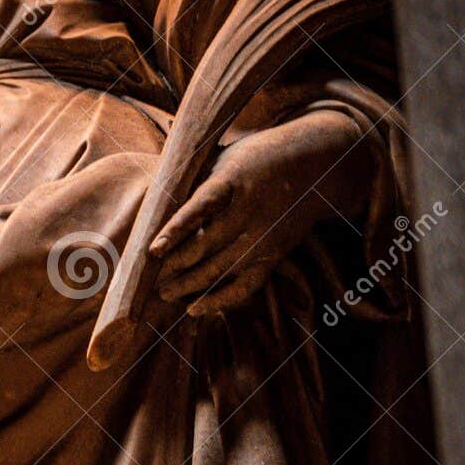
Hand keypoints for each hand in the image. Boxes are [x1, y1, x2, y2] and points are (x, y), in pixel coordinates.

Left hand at [150, 108, 368, 315]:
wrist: (315, 164)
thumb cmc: (255, 157)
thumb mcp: (225, 155)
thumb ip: (195, 177)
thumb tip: (153, 199)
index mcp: (233, 179)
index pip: (201, 207)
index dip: (176, 230)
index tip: (153, 251)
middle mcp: (250, 209)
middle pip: (207, 245)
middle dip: (175, 266)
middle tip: (149, 279)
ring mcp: (263, 235)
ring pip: (221, 269)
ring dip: (189, 285)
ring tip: (164, 293)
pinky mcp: (273, 254)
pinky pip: (245, 286)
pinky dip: (219, 301)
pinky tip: (194, 309)